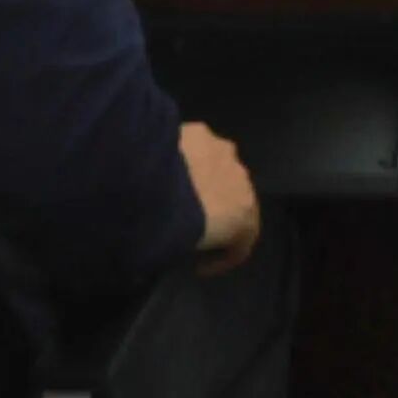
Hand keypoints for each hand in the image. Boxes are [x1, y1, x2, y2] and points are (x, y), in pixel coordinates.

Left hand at [179, 121, 260, 271]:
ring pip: (218, 169)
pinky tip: (164, 166)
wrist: (152, 187)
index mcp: (244, 215)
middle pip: (233, 198)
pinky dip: (187, 159)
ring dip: (202, 182)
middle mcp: (242, 180)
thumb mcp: (181, 253)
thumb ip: (188, 249)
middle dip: (214, 211)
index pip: (244, 240)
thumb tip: (171, 249)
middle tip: (187, 224)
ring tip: (175, 191)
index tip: (198, 265)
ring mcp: (223, 153)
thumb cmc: (173, 230)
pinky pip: (198, 149)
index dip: (222, 256)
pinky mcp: (202, 132)